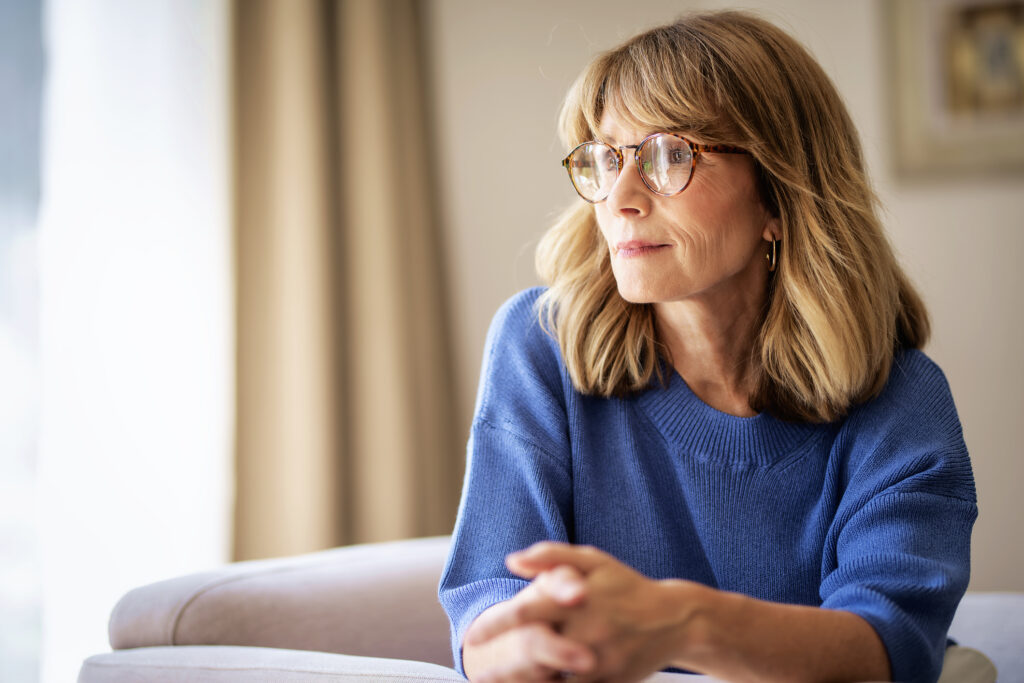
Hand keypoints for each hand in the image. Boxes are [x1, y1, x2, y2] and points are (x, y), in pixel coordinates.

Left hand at [466, 542, 698, 681]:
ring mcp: (597, 661)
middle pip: (532, 655)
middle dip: (501, 668)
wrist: (675, 620)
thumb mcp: (593, 561)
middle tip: (478, 674)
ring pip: (551, 681)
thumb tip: (511, 561)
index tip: (471, 636)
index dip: (494, 626)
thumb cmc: (625, 587)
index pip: (524, 613)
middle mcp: (584, 632)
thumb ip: (551, 556)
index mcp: (575, 601)